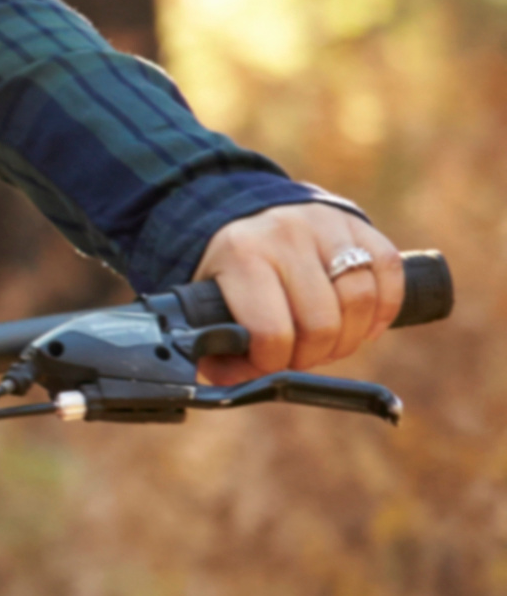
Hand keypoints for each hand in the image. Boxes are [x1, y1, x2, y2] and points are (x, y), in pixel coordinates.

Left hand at [187, 200, 404, 374]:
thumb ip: (219, 347)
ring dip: (351, 338)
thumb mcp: (206, 302)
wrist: (248, 213)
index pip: (271, 331)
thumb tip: (241, 382)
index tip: (268, 361)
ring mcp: (326, 224)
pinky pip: (389, 270)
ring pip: (361, 299)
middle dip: (314, 355)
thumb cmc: (230, 270)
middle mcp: (285, 235)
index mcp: (241, 256)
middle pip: (322, 322)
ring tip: (330, 343)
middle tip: (303, 356)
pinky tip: (364, 325)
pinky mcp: (359, 222)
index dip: (274, 361)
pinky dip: (384, 308)